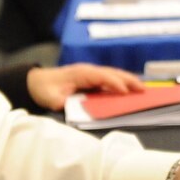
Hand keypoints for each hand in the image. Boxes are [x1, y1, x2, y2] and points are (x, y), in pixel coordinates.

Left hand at [27, 64, 141, 111]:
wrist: (35, 82)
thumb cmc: (44, 90)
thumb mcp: (52, 100)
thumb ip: (65, 104)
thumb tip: (77, 108)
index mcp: (80, 74)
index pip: (102, 76)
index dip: (114, 83)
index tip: (126, 92)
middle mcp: (88, 71)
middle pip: (112, 73)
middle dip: (128, 80)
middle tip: (143, 89)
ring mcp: (90, 73)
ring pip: (112, 74)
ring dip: (127, 80)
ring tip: (141, 88)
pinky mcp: (90, 78)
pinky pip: (108, 79)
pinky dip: (120, 82)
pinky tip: (128, 88)